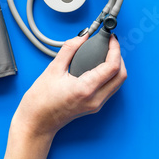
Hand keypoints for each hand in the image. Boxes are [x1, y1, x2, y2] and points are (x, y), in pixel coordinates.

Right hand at [11, 31, 126, 138]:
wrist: (37, 122)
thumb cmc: (40, 100)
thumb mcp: (53, 69)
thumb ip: (70, 49)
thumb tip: (83, 36)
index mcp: (85, 89)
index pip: (112, 67)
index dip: (115, 49)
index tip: (111, 38)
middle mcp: (95, 99)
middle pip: (121, 75)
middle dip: (119, 57)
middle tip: (110, 44)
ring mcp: (97, 104)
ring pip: (118, 83)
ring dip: (117, 66)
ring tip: (106, 52)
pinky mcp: (95, 106)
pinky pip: (111, 88)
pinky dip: (111, 75)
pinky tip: (101, 66)